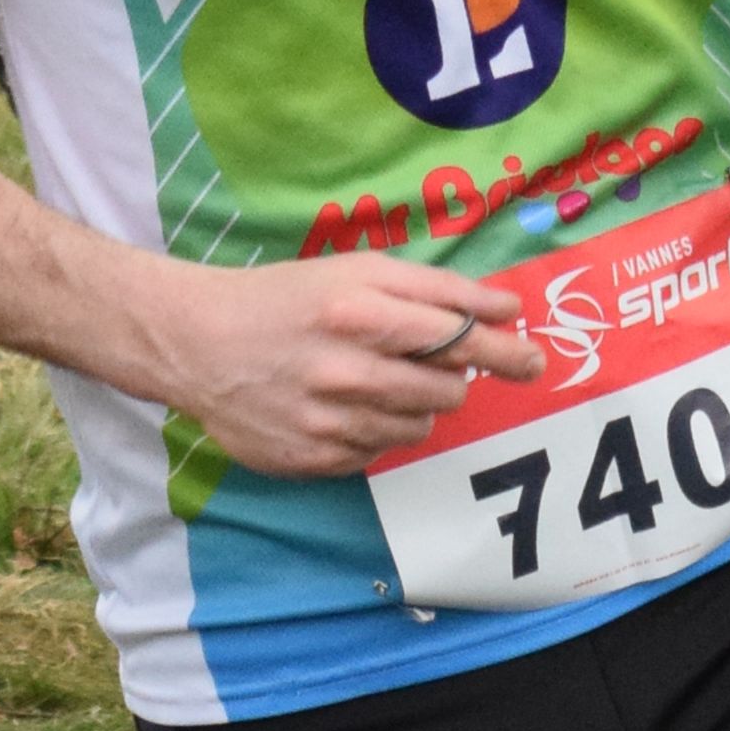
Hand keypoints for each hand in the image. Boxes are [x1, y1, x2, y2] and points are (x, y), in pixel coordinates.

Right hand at [139, 249, 535, 477]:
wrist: (196, 343)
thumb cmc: (286, 299)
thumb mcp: (358, 271)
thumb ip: (436, 289)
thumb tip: (508, 309)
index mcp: (359, 314)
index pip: (459, 338)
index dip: (504, 350)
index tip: (533, 359)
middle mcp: (345, 371)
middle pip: (447, 389)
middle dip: (450, 376)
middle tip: (424, 362)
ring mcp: (328, 422)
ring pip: (417, 425)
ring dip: (412, 404)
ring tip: (371, 380)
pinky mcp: (312, 459)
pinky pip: (377, 452)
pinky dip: (373, 430)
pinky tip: (341, 406)